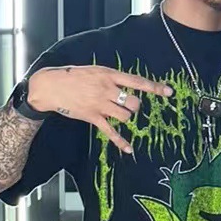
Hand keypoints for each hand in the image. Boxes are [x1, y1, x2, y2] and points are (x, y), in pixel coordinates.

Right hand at [29, 65, 172, 153]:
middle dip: (135, 107)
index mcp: (109, 75)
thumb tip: (125, 85)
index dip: (154, 87)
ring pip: (126, 116)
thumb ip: (111, 77)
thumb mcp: (95, 70)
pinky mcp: (93, 117)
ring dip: (126, 117)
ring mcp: (100, 105)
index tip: (168, 92)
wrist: (51, 86)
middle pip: (134, 103)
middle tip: (128, 106)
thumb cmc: (73, 76)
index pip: (137, 81)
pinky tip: (129, 150)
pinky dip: (121, 142)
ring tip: (117, 114)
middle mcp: (107, 90)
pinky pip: (111, 132)